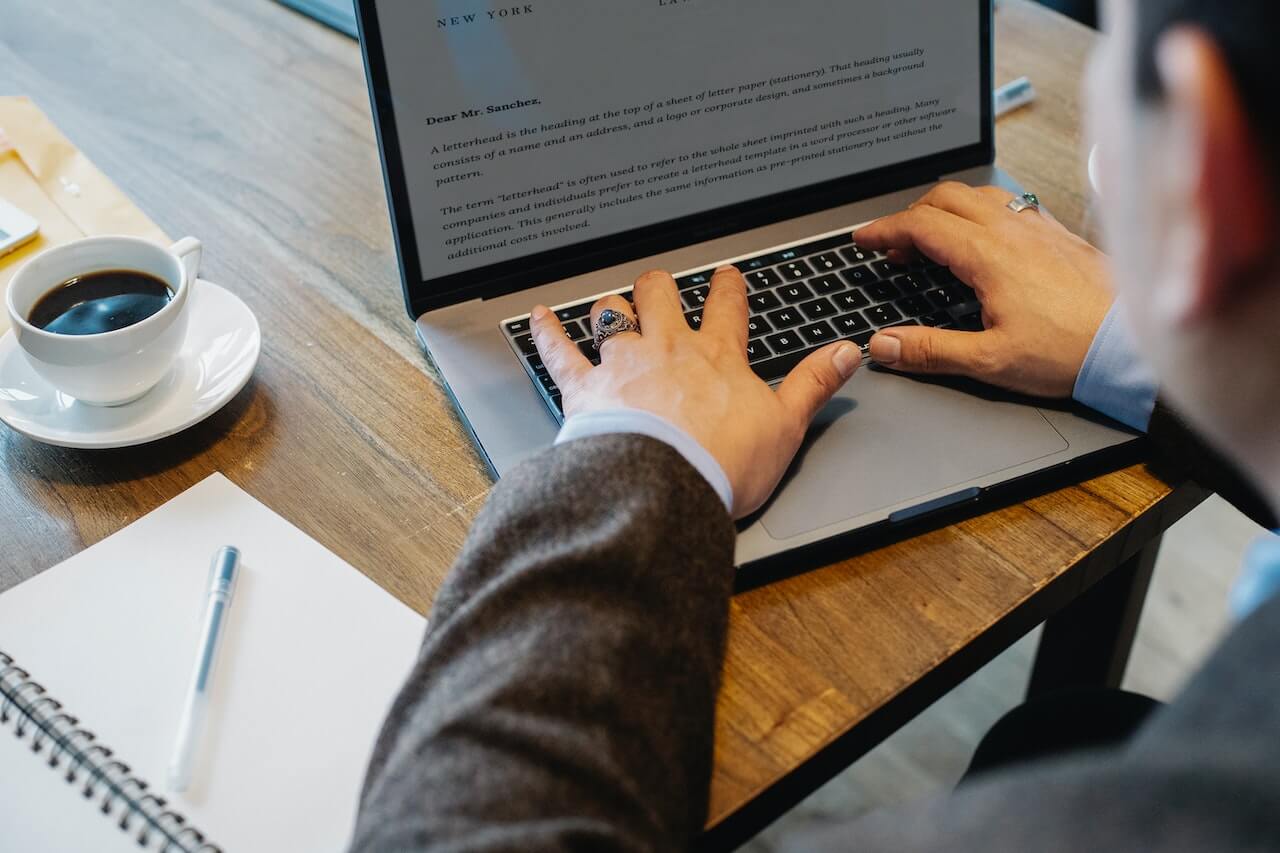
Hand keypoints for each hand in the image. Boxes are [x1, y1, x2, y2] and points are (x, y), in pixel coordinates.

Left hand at [530, 267, 860, 517]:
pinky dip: (546, 332)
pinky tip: (538, 317)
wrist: (662, 486)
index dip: (728, 289)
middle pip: (661, 298)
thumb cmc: (722, 462)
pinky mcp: (584, 388)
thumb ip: (814, 384)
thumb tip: (848, 353)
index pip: (727, 308)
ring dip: (611, 308)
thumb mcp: (786, 426)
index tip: (727, 278)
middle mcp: (667, 348)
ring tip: (611, 305)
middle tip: (661, 285)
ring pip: (612, 315)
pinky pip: (560, 351)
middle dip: (661, 287)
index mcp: (717, 357)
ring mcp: (623, 364)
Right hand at [854, 182, 1114, 397]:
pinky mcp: (1059, 234)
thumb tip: (884, 345)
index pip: (920, 225)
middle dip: (910, 216)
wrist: (1132, 344)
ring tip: (934, 238)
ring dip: (946, 209)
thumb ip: (930, 351)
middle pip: (945, 198)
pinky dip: (981, 212)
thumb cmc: (1072, 350)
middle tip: (893, 246)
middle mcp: (1012, 230)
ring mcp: (1038, 227)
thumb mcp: (989, 361)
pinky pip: (1010, 204)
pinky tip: (985, 239)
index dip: (884, 230)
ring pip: (979, 194)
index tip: (864, 239)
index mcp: (988, 254)